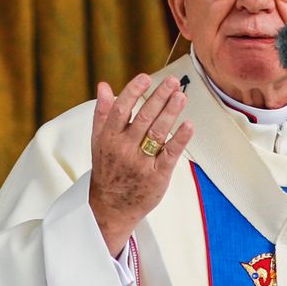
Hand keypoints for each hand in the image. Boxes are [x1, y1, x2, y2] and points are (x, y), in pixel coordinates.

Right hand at [89, 74, 193, 255]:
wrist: (110, 207)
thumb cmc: (107, 170)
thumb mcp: (98, 141)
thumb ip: (102, 113)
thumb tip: (104, 86)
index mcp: (108, 138)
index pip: (121, 109)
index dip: (133, 92)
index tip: (146, 78)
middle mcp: (124, 149)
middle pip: (144, 118)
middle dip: (159, 97)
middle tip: (173, 82)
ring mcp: (140, 163)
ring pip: (157, 133)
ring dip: (171, 113)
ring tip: (181, 96)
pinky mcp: (157, 176)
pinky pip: (170, 154)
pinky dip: (179, 139)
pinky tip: (188, 125)